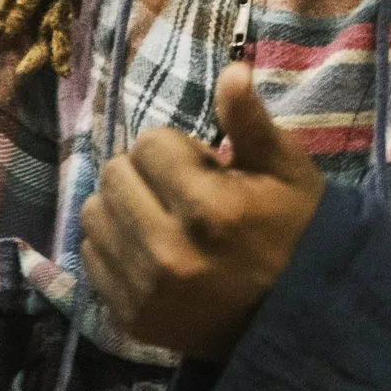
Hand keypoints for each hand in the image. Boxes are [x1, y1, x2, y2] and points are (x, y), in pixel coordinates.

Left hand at [79, 62, 326, 359]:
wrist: (298, 321)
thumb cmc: (295, 233)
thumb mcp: (287, 171)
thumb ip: (251, 121)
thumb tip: (231, 69)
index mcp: (208, 208)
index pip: (150, 143)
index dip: (178, 149)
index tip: (205, 170)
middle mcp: (167, 251)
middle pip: (114, 175)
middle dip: (145, 172)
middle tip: (180, 193)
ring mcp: (145, 290)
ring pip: (94, 214)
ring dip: (124, 206)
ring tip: (161, 219)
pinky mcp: (131, 318)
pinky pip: (91, 257)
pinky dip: (114, 244)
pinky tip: (149, 248)